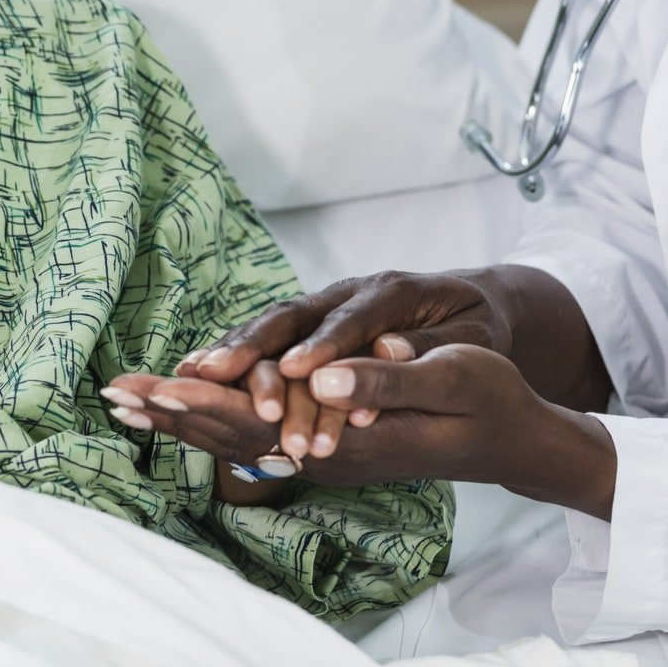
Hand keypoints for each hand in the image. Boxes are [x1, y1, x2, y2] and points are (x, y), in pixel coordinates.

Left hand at [113, 345, 617, 516]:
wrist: (507, 438)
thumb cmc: (484, 400)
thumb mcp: (445, 380)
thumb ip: (382, 382)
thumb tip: (320, 377)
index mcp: (345, 435)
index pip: (261, 419)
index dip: (208, 398)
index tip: (159, 381)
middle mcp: (324, 452)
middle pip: (233, 432)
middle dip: (174, 410)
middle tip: (116, 392)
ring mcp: (322, 452)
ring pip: (239, 437)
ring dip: (182, 419)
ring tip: (128, 403)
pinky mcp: (324, 441)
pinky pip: (256, 436)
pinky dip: (213, 421)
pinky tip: (183, 412)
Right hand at [179, 270, 513, 389]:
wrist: (470, 306)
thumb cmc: (474, 328)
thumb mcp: (472, 341)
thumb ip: (432, 348)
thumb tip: (391, 354)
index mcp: (394, 293)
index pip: (352, 320)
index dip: (322, 346)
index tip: (295, 372)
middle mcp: (351, 291)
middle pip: (295, 314)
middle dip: (254, 345)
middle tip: (216, 376)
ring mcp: (327, 302)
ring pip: (273, 322)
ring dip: (234, 350)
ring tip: (193, 376)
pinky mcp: (313, 321)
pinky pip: (269, 334)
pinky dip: (235, 351)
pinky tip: (198, 371)